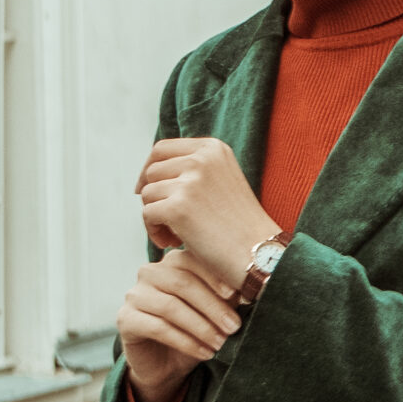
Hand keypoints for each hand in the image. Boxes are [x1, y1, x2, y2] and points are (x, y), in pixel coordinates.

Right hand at [117, 249, 244, 401]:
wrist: (168, 364)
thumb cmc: (196, 331)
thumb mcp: (215, 311)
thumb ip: (226, 296)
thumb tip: (249, 288)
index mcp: (172, 262)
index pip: (194, 261)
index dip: (216, 277)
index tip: (238, 295)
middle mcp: (149, 273)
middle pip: (182, 283)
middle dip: (212, 307)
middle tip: (234, 327)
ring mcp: (134, 294)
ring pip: (171, 306)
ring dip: (201, 327)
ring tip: (221, 343)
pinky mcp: (125, 319)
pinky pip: (157, 327)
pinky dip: (185, 341)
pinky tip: (204, 352)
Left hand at [137, 138, 281, 286]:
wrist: (260, 253)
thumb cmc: (240, 225)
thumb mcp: (222, 180)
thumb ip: (194, 168)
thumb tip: (149, 171)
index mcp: (213, 149)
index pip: (162, 149)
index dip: (148, 169)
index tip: (143, 188)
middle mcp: (201, 159)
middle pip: (152, 171)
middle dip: (154, 198)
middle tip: (168, 222)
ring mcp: (190, 181)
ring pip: (147, 194)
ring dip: (155, 217)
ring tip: (175, 235)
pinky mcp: (178, 207)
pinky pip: (147, 215)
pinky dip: (154, 232)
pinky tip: (172, 243)